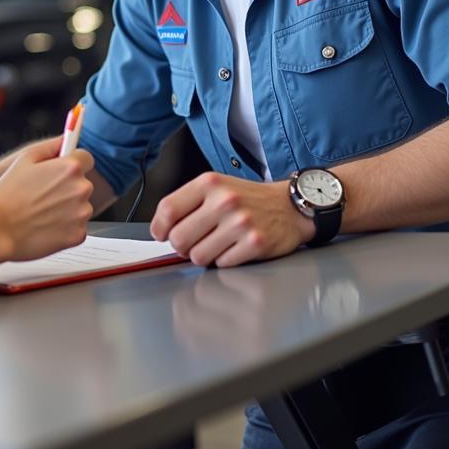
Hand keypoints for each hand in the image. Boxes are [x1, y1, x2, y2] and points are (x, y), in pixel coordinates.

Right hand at [0, 138, 94, 261]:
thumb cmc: (8, 194)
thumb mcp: (24, 159)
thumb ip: (50, 146)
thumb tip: (65, 139)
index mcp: (70, 167)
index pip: (86, 159)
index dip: (73, 163)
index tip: (63, 171)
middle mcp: (81, 189)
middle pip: (83, 184)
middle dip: (69, 187)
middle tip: (45, 195)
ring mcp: (82, 214)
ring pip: (81, 207)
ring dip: (68, 209)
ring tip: (42, 212)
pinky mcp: (78, 235)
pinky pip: (77, 228)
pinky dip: (65, 228)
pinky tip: (45, 227)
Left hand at [150, 171, 314, 266]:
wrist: (289, 206)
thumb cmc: (248, 199)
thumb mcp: (216, 187)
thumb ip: (188, 203)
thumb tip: (161, 229)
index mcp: (209, 183)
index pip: (168, 209)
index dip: (159, 227)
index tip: (160, 234)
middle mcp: (224, 201)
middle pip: (179, 238)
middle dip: (181, 246)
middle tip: (191, 243)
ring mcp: (240, 223)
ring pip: (198, 256)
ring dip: (202, 255)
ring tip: (215, 244)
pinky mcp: (255, 243)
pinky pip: (222, 264)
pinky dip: (224, 261)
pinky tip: (233, 248)